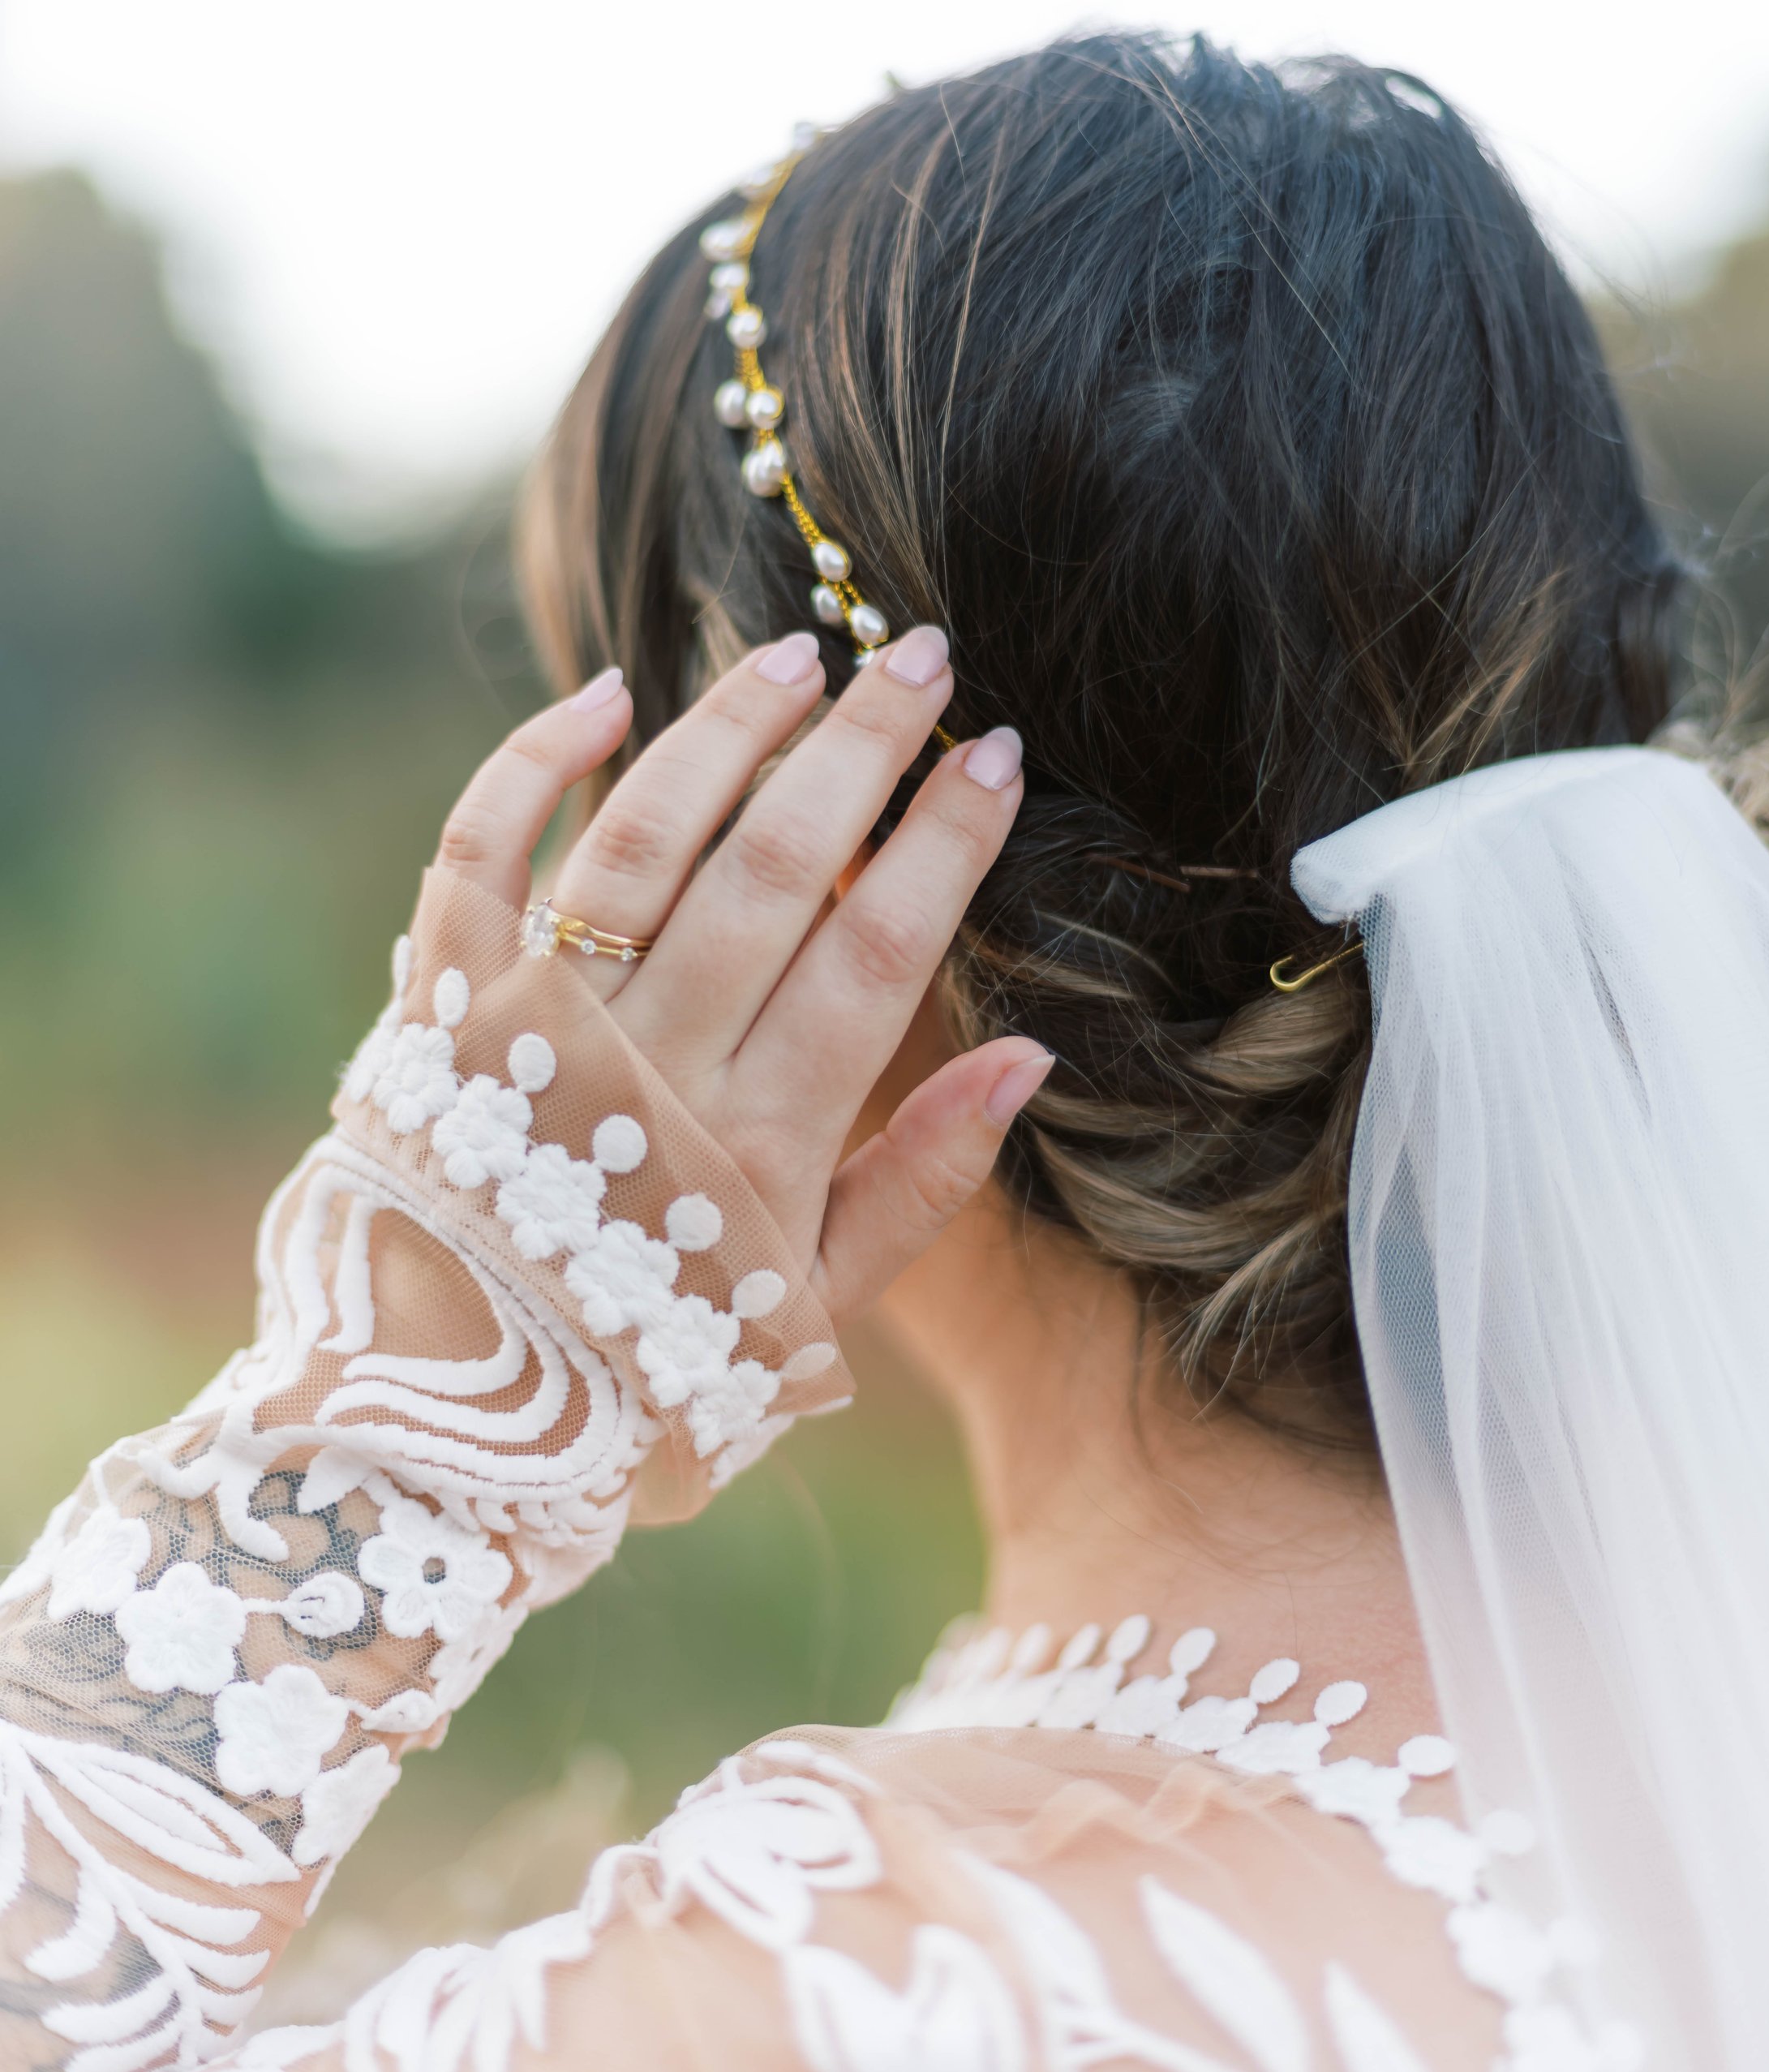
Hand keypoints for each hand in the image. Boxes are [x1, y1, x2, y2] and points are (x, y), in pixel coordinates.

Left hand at [432, 627, 1047, 1320]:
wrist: (444, 1417)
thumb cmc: (652, 1360)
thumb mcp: (810, 1313)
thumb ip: (920, 1184)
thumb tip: (1029, 1056)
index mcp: (756, 1145)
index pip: (875, 952)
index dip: (943, 842)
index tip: (997, 754)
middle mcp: (646, 1067)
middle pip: (774, 869)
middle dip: (859, 749)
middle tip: (923, 657)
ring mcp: (533, 1024)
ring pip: (644, 839)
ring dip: (728, 731)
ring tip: (801, 654)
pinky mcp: (437, 999)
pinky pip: (477, 853)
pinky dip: (530, 765)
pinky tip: (606, 695)